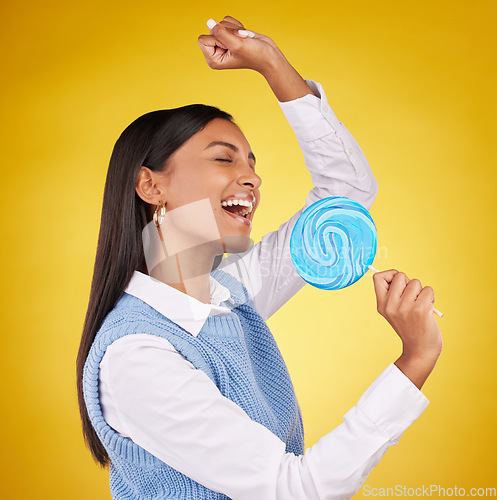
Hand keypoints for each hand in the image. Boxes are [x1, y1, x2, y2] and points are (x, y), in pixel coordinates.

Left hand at [198, 16, 279, 74]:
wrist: (269, 55)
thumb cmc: (254, 55)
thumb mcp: (236, 44)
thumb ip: (220, 33)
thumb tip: (209, 21)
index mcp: (213, 60)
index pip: (203, 39)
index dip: (218, 39)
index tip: (230, 47)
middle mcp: (215, 51)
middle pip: (211, 29)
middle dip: (227, 33)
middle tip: (239, 42)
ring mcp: (222, 43)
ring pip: (220, 23)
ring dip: (234, 29)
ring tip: (243, 39)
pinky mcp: (229, 34)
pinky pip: (227, 20)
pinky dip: (237, 25)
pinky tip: (244, 35)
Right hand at [372, 269, 442, 388]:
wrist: (420, 350)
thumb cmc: (410, 326)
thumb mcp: (393, 311)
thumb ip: (393, 294)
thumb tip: (396, 274)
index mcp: (381, 305)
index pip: (378, 277)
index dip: (390, 275)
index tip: (398, 284)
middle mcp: (390, 305)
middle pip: (400, 276)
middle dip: (409, 283)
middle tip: (412, 298)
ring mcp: (405, 307)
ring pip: (415, 282)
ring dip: (421, 291)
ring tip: (420, 305)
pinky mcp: (420, 310)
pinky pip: (428, 290)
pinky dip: (431, 297)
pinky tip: (428, 309)